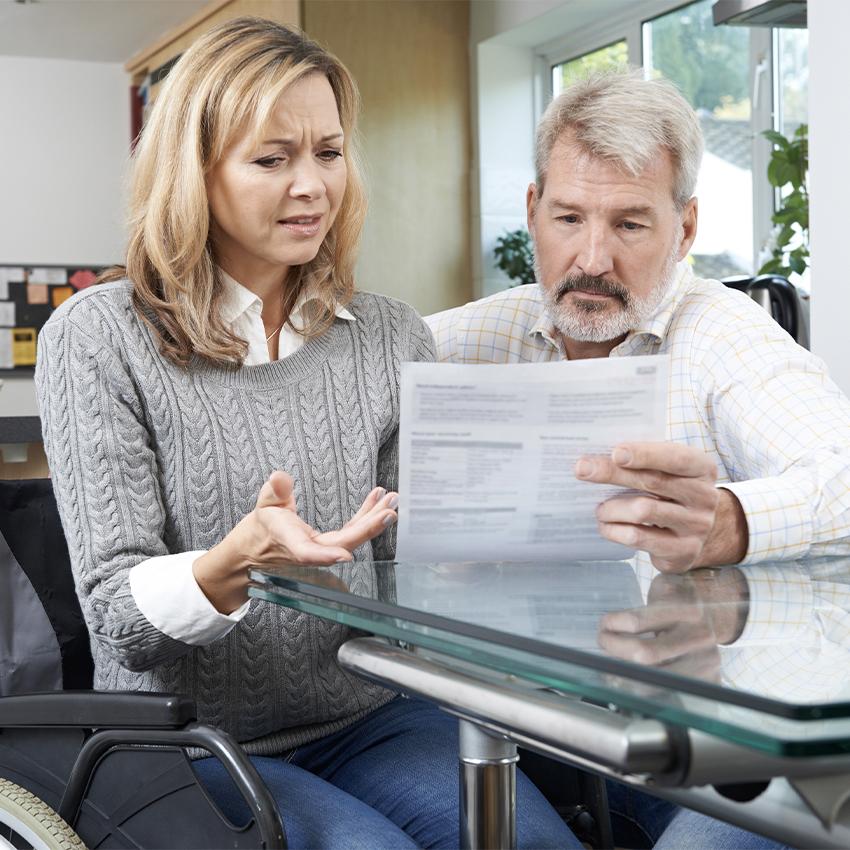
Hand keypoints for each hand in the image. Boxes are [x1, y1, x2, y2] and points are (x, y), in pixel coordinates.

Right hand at [193, 471, 397, 612]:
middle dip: (369, 527)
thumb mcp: (263, 504)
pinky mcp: (330, 543)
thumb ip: (274, 491)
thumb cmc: (261, 527)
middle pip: (343, 543)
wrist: (256, 548)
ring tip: (391, 499)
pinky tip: (377, 500)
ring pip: (352, 537)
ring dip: (373, 519)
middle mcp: (310, 550)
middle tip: (390, 509)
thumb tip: (279, 477)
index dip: (325, 556)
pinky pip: (351, 531)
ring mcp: (323, 549)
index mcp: (290, 542)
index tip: (344, 555)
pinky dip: (365, 516)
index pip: (307, 553)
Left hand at [575, 441, 746, 571]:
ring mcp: (696, 526)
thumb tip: (598, 456)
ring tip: (600, 509)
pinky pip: (639, 538)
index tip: (615, 452)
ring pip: (642, 511)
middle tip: (582, 469)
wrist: (700, 533)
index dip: (645, 454)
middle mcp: (704, 497)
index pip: (675, 458)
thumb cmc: (673, 492)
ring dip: (612, 508)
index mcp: (701, 468)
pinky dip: (615, 530)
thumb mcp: (670, 471)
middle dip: (612, 473)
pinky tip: (606, 526)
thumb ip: (645, 461)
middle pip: (652, 481)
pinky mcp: (682, 551)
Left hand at [597, 568, 748, 679]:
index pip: (638, 621)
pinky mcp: (710, 682)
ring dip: (625, 672)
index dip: (614, 624)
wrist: (718, 611)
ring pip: (654, 679)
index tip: (604, 625)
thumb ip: (645, 600)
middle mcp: (700, 637)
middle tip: (605, 642)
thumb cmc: (681, 600)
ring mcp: (707, 663)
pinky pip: (671, 693)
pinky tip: (633, 680)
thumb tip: (612, 624)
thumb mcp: (666, 586)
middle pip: (644, 654)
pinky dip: (647, 689)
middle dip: (615, 649)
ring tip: (613, 663)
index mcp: (687, 609)